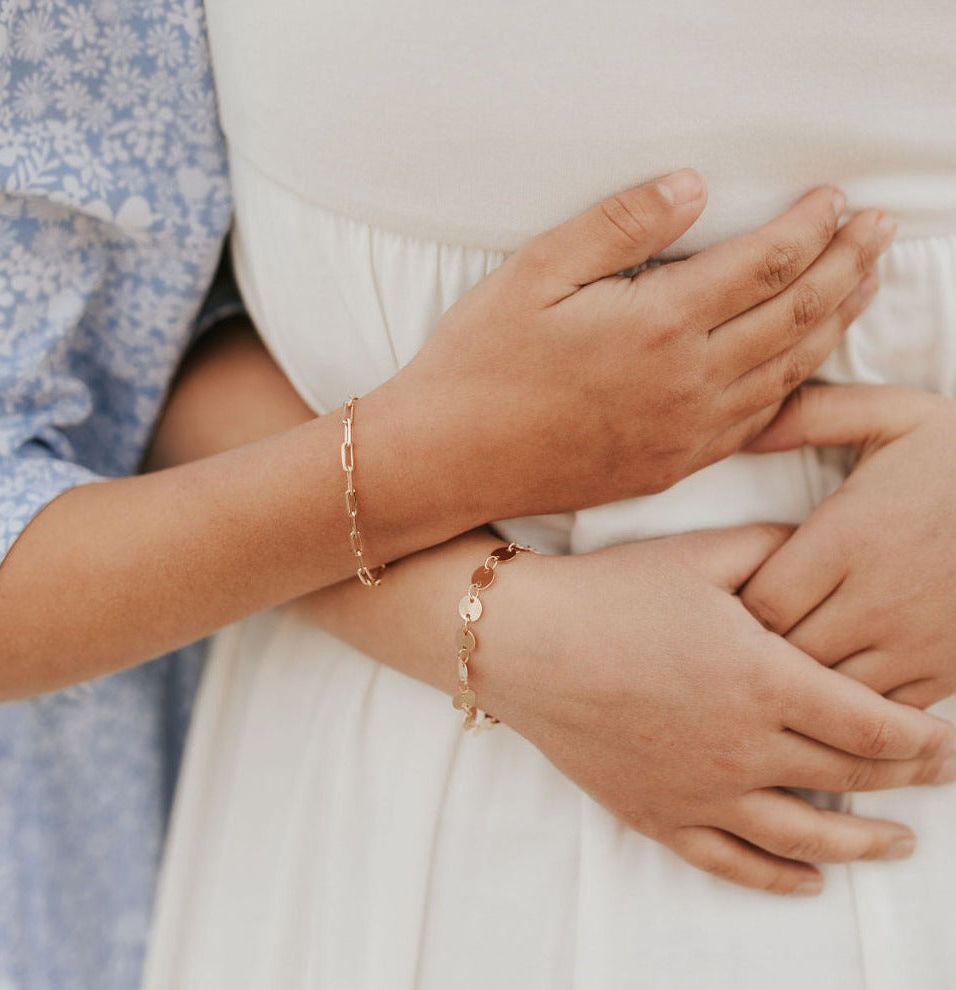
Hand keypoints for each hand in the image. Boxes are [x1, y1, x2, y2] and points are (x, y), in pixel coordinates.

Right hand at [381, 170, 894, 519]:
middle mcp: (688, 382)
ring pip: (788, 370)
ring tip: (862, 285)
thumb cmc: (480, 362)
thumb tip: (692, 186)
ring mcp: (686, 432)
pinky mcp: (672, 464)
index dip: (810, 225)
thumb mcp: (536, 271)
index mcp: (657, 324)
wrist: (448, 459)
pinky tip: (805, 364)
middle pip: (795, 314)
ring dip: (834, 322)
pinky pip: (757, 422)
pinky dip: (796, 385)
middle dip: (847, 265)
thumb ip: (619, 224)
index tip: (834, 197)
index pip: (764, 262)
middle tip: (879, 231)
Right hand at [479, 526, 955, 893]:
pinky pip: (733, 864)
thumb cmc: (610, 595)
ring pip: (807, 837)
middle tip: (939, 775)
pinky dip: (780, 879)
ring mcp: (701, 792)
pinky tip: (809, 881)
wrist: (524, 641)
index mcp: (765, 681)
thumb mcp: (698, 556)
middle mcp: (744, 748)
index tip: (945, 736)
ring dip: (865, 844)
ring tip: (899, 845)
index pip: (872, 724)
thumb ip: (774, 551)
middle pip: (851, 778)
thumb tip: (823, 547)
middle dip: (909, 779)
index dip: (921, 735)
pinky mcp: (659, 815)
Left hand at [741, 386, 955, 708]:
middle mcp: (878, 599)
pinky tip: (835, 678)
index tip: (728, 596)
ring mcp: (916, 643)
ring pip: (827, 691)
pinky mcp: (948, 671)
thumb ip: (812, 416)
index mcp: (850, 537)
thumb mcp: (893, 415)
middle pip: (785, 653)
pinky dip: (849, 705)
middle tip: (739, 634)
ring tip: (780, 659)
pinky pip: (880, 713)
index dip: (735, 606)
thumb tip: (744, 430)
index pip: (761, 600)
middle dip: (756, 647)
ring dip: (798, 680)